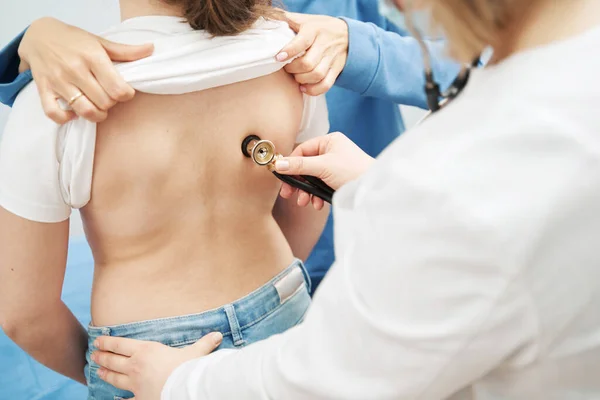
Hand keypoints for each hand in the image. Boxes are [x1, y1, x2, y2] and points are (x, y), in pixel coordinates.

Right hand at [19, 17, 154, 123]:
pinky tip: (74, 113)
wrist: (38, 35)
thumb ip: (126, 51)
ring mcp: (58, 81)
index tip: (124, 91)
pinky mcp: (44, 90)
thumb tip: (150, 49)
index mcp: (92, 57)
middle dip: (112, 104)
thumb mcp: (100, 42)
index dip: (126, 95)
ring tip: (98, 108)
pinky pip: (54, 114)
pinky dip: (66, 118)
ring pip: (84, 111)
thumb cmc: (74, 41)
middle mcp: (75, 69)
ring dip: (96, 115)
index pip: (118, 89)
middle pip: (104, 102)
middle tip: (110, 97)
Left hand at [92, 332, 222, 399]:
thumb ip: (204, 344)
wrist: (185, 389)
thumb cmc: (188, 368)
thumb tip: (217, 335)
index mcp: (146, 350)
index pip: (120, 345)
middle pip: (112, 360)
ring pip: (114, 378)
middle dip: (101, 357)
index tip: (98, 341)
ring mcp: (135, 384)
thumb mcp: (196, 353)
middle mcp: (136, 365)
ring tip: (97, 371)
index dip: (107, 342)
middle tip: (93, 355)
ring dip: (104, 373)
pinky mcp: (139, 398)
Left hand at [275, 12, 348, 95]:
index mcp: (315, 30)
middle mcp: (324, 45)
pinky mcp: (336, 70)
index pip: (302, 42)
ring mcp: (332, 59)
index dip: (289, 51)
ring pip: (316, 75)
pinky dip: (313, 90)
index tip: (278, 57)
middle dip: (293, 69)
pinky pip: (326, 84)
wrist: (347, 35)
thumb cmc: (320, 27)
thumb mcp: (306, 19)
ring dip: (302, 79)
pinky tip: (303, 87)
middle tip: (287, 67)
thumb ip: (288, 19)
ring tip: (295, 76)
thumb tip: (270, 17)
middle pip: (308, 63)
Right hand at [275, 132, 373, 208]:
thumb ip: (299, 166)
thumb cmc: (353, 171)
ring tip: (304, 202)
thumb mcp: (323, 167)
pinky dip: (316, 195)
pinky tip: (317, 204)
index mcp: (329, 141)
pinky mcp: (337, 180)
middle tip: (288, 193)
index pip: (302, 150)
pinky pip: (321, 186)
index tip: (281, 176)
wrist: (373, 189)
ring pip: (312, 178)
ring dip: (306, 191)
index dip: (290, 164)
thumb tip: (278, 164)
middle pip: (305, 166)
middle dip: (297, 182)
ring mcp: (334, 167)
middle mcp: (331, 152)